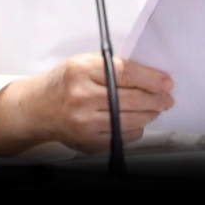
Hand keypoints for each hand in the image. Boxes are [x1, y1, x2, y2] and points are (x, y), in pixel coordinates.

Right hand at [0, 54, 173, 154]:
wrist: (37, 108)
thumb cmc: (63, 83)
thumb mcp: (83, 63)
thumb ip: (112, 67)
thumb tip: (150, 76)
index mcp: (81, 70)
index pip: (126, 72)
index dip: (151, 79)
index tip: (166, 82)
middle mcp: (81, 96)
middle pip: (131, 98)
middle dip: (155, 99)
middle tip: (166, 98)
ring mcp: (84, 122)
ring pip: (129, 120)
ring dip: (148, 115)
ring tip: (155, 109)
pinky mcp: (86, 141)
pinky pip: (120, 137)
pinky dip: (133, 130)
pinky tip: (136, 122)